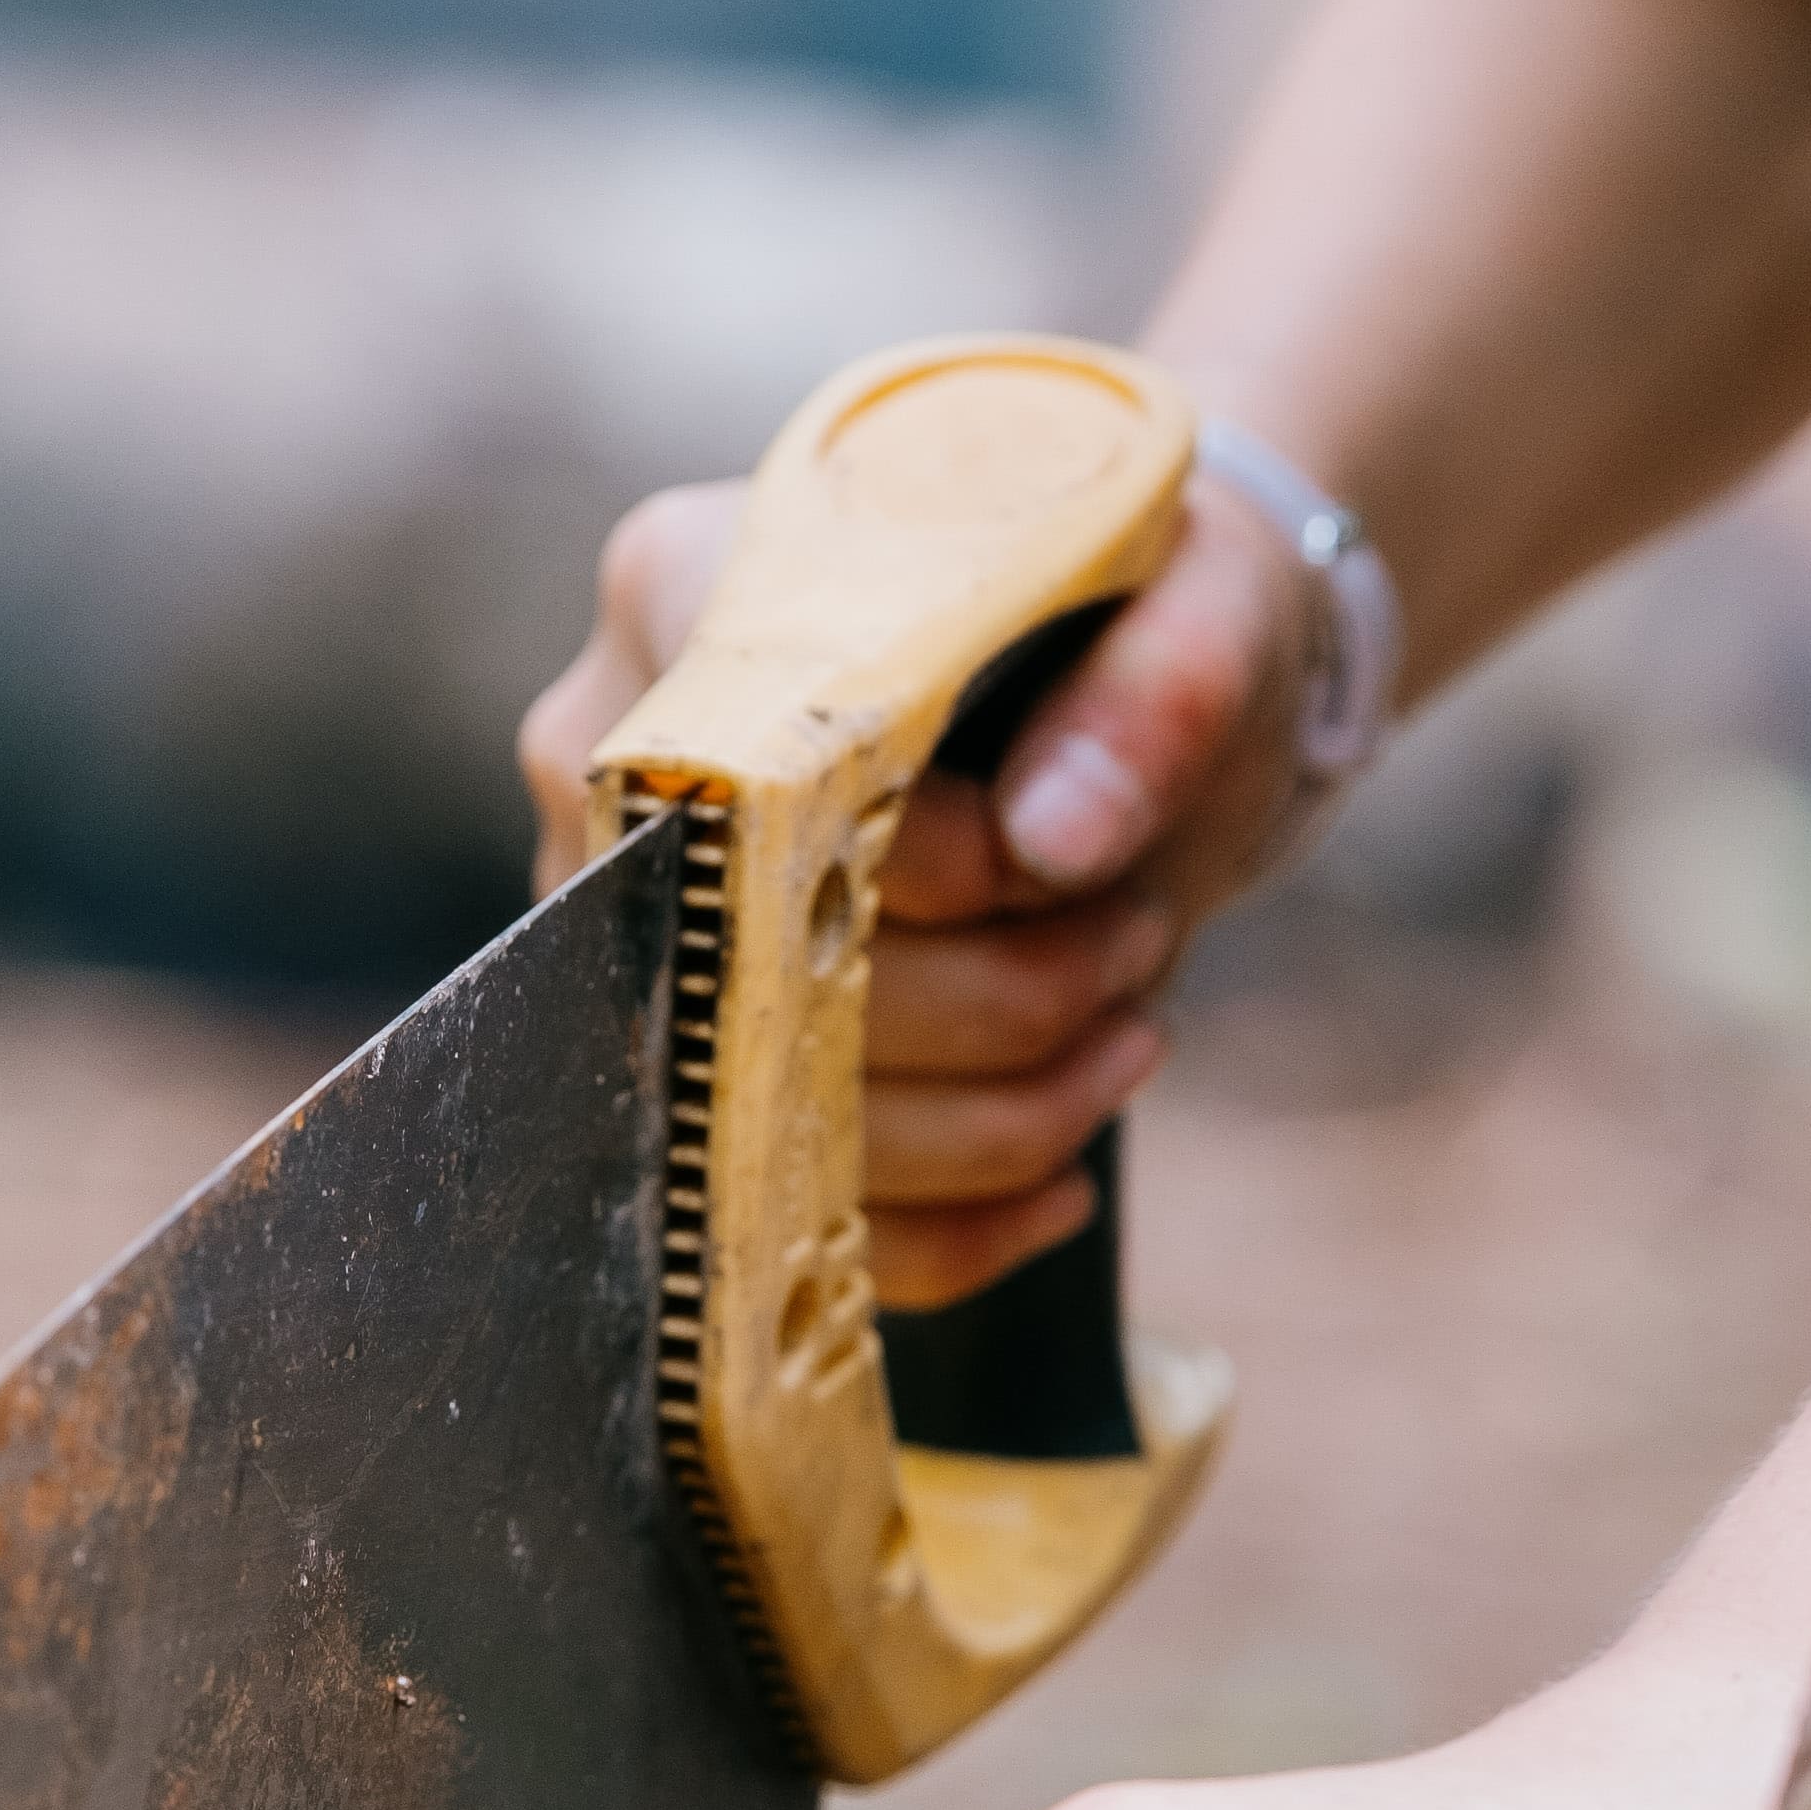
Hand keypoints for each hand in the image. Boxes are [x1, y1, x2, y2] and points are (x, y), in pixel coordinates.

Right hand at [518, 462, 1327, 1308]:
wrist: (1123, 686)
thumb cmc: (1138, 620)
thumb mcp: (1199, 611)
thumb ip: (1150, 697)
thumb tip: (1055, 845)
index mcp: (688, 585)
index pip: (757, 778)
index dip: (933, 865)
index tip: (1068, 863)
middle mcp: (610, 758)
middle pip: (757, 970)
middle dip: (997, 1002)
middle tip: (1132, 943)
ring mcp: (622, 925)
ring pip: (774, 1115)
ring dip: (997, 1115)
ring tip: (1123, 1026)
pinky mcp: (682, 1052)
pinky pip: (791, 1212)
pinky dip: (952, 1224)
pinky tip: (1060, 1168)